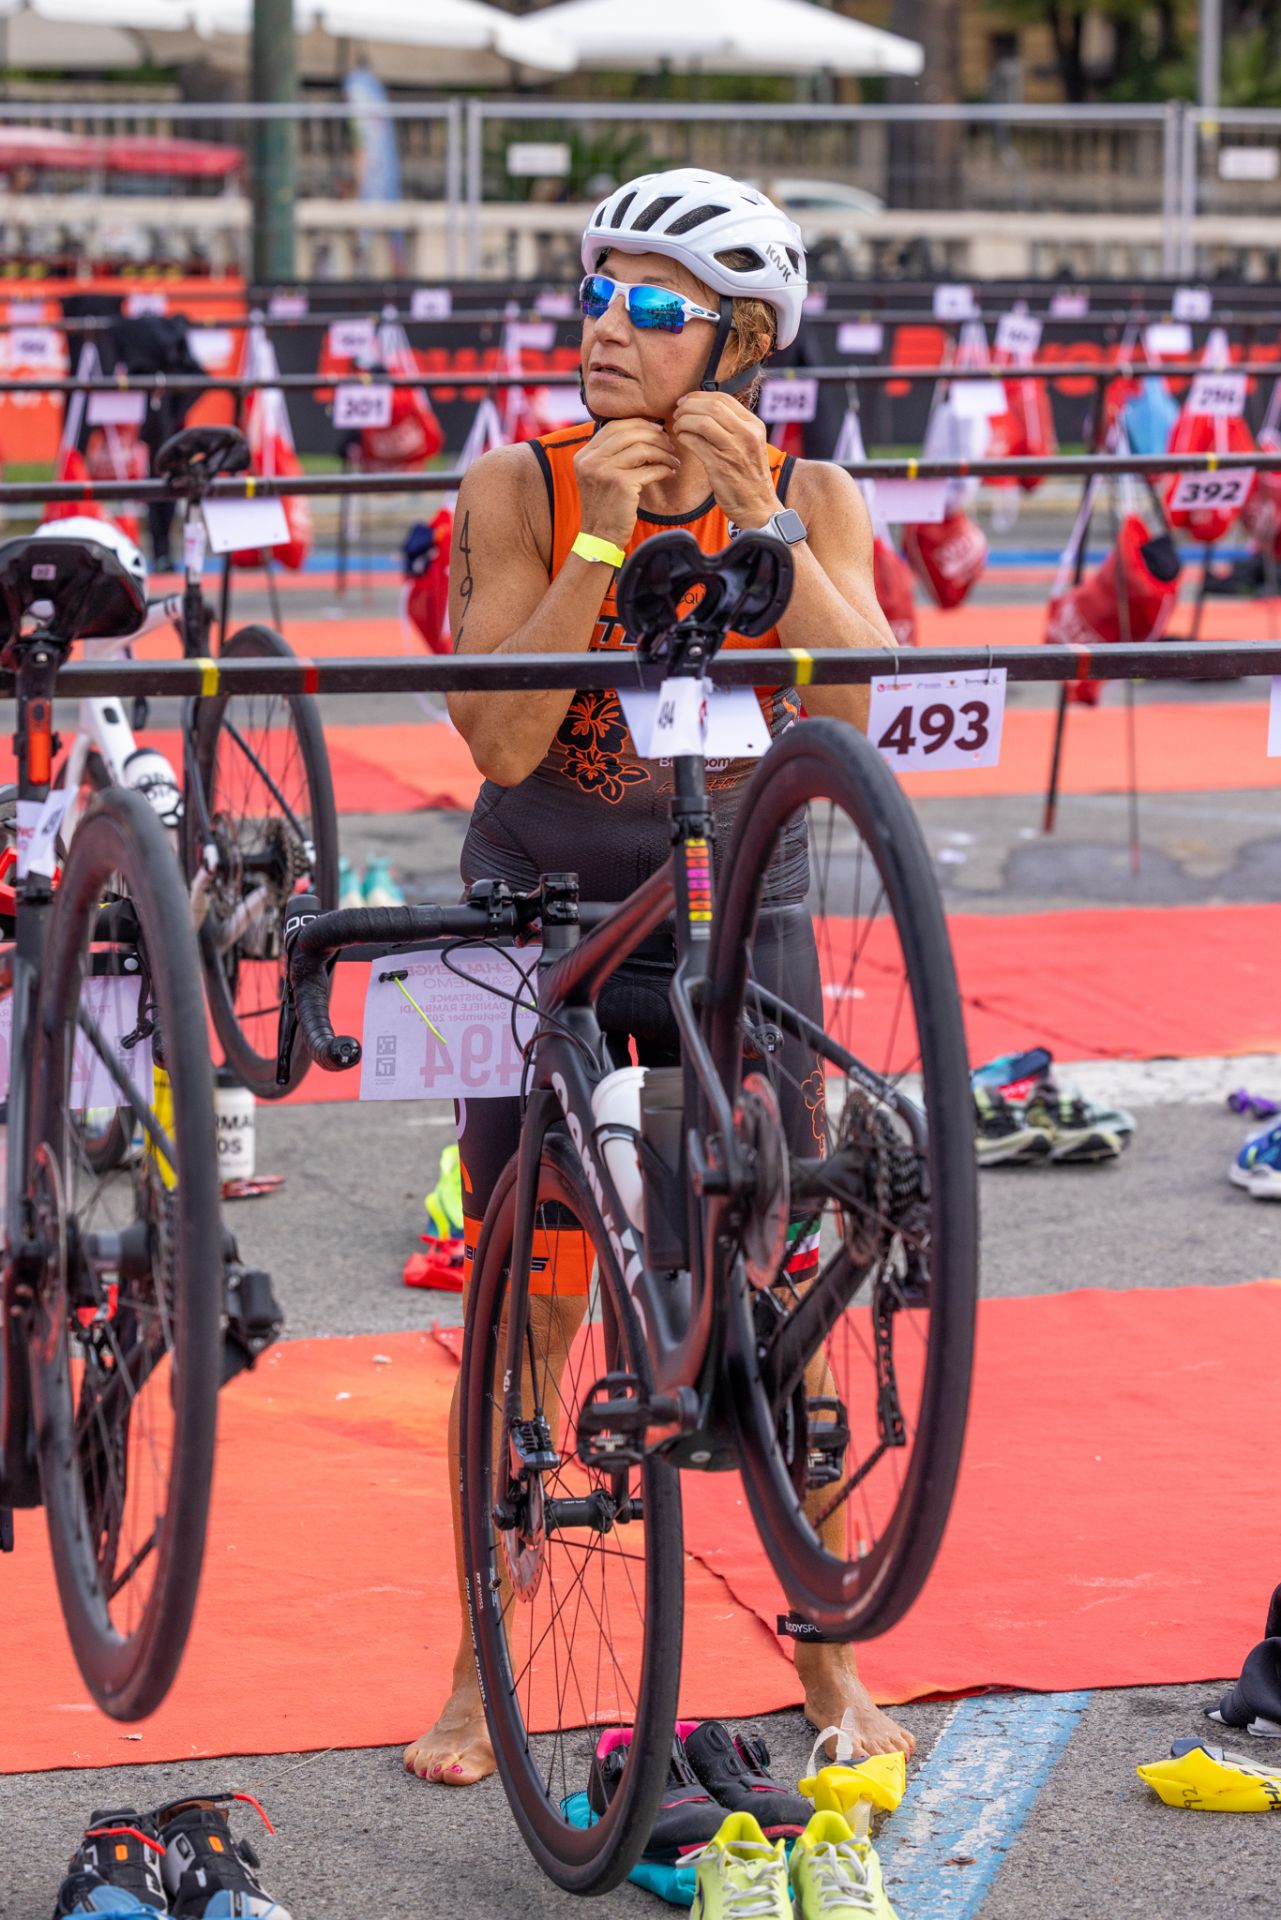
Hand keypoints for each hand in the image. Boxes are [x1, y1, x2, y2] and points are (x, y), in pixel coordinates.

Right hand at [573, 419, 679, 549]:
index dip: (639, 424)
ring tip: (673, 460)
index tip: (656, 430)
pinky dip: (664, 469)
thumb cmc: (605, 507)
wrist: (599, 537)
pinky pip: (650, 469)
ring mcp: (604, 471)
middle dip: (655, 436)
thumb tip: (643, 430)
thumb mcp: (599, 476)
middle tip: (669, 444)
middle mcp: (591, 460)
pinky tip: (669, 472)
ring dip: (663, 453)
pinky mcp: (621, 484)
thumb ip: (611, 454)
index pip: (614, 426)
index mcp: (584, 455)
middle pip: (629, 433)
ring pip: (642, 448)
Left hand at [671, 392, 777, 527]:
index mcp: (754, 425)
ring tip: (677, 427)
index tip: (686, 402)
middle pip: (712, 406)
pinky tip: (681, 440)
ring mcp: (734, 449)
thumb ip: (732, 426)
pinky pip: (695, 442)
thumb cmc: (748, 476)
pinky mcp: (720, 465)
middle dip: (689, 406)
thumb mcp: (748, 444)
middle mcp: (747, 434)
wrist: (758, 506)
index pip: (723, 398)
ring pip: (702, 421)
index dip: (699, 396)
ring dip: (684, 421)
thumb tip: (704, 409)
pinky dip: (684, 437)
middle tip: (677, 413)